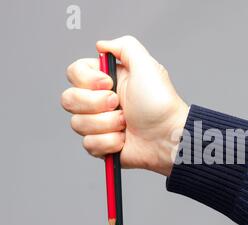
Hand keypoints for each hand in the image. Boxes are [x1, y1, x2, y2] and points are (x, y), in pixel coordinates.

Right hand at [61, 35, 188, 175]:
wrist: (168, 136)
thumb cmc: (161, 103)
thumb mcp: (146, 65)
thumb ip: (125, 46)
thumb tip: (101, 45)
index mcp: (106, 80)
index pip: (74, 72)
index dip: (87, 80)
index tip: (109, 84)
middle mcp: (99, 101)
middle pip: (69, 99)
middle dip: (96, 104)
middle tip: (120, 106)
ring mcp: (99, 124)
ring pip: (77, 123)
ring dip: (107, 124)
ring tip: (127, 124)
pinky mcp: (101, 145)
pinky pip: (88, 144)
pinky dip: (109, 142)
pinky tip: (124, 140)